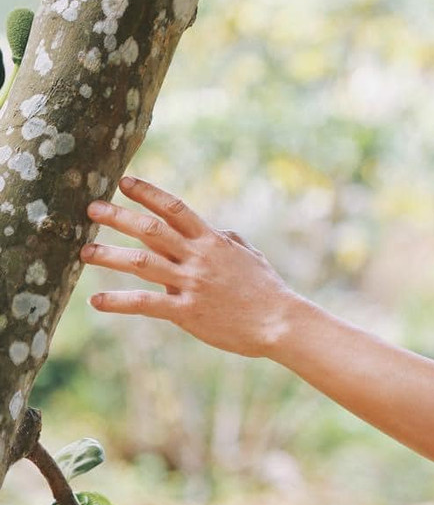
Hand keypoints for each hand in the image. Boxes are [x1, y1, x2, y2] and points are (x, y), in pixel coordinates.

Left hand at [81, 175, 296, 359]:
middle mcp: (198, 257)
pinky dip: (118, 302)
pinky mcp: (186, 312)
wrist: (278, 321)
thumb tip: (212, 229)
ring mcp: (191, 283)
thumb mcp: (247, 253)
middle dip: (119, 217)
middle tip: (92, 209)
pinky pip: (145, 304)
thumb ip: (225, 238)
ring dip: (110, 256)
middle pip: (152, 230)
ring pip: (142, 264)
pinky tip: (96, 301)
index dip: (148, 194)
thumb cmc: (265, 288)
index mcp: (212, 240)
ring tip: (84, 251)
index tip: (124, 182)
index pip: (175, 209)